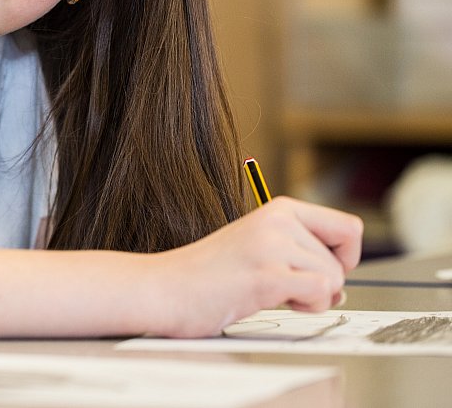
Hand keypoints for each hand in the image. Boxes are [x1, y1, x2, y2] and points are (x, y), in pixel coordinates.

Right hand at [146, 197, 362, 337]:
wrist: (166, 288)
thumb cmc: (209, 274)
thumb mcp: (258, 246)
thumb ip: (297, 252)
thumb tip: (341, 281)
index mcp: (278, 209)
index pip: (349, 228)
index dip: (345, 256)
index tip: (317, 269)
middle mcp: (278, 221)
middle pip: (344, 261)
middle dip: (322, 283)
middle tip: (284, 287)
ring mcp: (272, 246)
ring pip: (334, 279)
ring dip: (312, 298)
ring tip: (271, 292)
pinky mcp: (267, 275)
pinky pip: (321, 292)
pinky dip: (307, 306)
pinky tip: (275, 300)